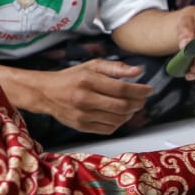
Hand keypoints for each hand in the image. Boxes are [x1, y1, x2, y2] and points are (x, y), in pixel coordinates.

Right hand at [32, 59, 152, 133]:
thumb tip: (138, 71)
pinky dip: (119, 123)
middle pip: (122, 106)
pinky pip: (108, 129)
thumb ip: (116, 68)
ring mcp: (82, 115)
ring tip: (132, 106)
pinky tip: (119, 115)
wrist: (45, 93)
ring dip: (130, 113)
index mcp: (87, 81)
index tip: (149, 89)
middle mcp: (84, 99)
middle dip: (138, 103)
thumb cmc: (72, 77)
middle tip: (142, 99)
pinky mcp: (81, 126)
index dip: (139, 90)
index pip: (121, 89)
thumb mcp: (92, 65)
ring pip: (117, 119)